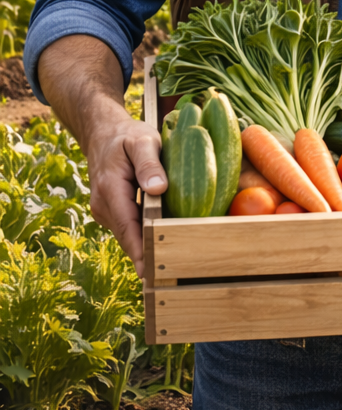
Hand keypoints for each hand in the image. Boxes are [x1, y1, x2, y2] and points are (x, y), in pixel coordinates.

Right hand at [84, 112, 165, 276]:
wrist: (104, 134)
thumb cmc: (127, 136)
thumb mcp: (143, 141)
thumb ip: (150, 163)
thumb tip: (158, 189)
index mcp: (110, 188)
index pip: (126, 224)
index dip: (138, 248)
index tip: (148, 269)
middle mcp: (103, 204)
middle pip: (126, 235)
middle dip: (144, 255)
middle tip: (166, 275)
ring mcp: (106, 210)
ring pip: (127, 233)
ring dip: (144, 247)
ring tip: (168, 266)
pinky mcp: (113, 211)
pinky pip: (128, 227)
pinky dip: (143, 236)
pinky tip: (162, 245)